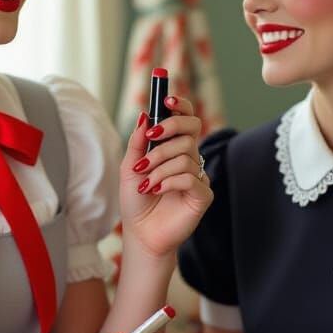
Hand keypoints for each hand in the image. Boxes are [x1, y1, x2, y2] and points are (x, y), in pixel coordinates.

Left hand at [121, 94, 211, 259]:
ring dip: (160, 165)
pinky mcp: (203, 195)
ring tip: (146, 182)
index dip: (180, 106)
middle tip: (151, 137)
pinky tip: (157, 190)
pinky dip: (169, 181)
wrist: (141, 233)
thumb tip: (145, 115)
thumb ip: (137, 141)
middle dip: (170, 128)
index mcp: (174, 149)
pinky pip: (189, 177)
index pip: (185, 119)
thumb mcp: (130, 166)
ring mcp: (198, 176)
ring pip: (185, 154)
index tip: (166, 98)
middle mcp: (189, 159)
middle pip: (192, 128)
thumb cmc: (136, 201)